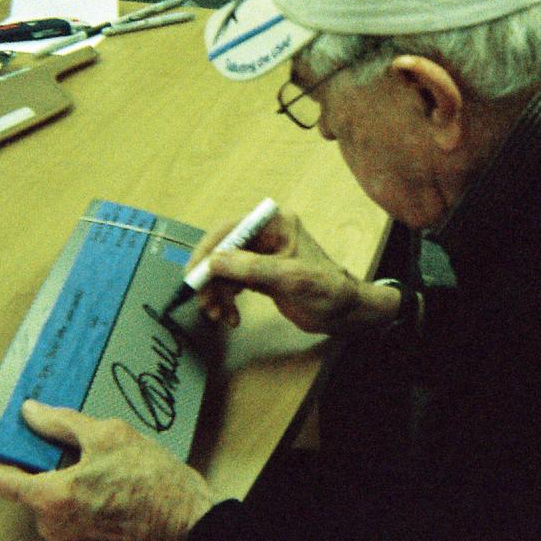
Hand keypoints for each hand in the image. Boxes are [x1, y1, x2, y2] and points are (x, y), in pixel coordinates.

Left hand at [0, 399, 216, 540]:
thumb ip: (60, 422)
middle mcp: (50, 523)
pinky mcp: (83, 536)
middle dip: (44, 461)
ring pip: (48, 492)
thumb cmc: (149, 478)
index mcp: (49, 498)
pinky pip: (66, 505)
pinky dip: (78, 487)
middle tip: (73, 441)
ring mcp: (66, 533)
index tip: (19, 437)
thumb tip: (31, 412)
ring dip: (64, 473)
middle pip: (26, 482)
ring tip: (97, 457)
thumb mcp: (106, 434)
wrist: (182, 516)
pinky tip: (105, 473)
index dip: (7, 453)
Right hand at [191, 207, 396, 334]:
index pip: (229, 229)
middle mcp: (265, 234)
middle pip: (221, 250)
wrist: (346, 313)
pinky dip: (226, 300)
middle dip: (210, 278)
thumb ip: (253, 268)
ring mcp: (261, 255)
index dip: (207, 250)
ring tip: (219, 316)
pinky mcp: (260, 274)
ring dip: (216, 293)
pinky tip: (231, 316)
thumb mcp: (290, 279)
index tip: (194, 274)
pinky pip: (232, 283)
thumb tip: (214, 261)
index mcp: (274, 223)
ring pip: (224, 270)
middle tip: (204, 304)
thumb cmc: (327, 290)